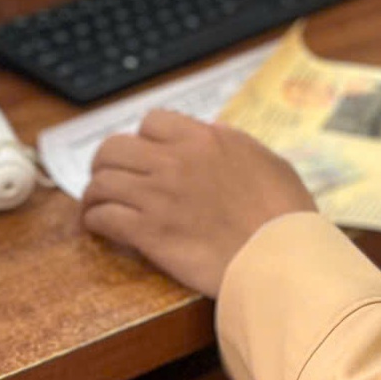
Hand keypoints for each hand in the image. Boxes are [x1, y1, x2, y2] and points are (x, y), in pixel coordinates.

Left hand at [80, 110, 318, 296]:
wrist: (281, 256)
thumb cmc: (285, 213)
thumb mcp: (267, 161)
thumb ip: (232, 146)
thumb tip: (211, 137)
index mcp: (204, 139)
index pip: (152, 123)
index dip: (145, 140)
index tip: (148, 158)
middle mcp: (174, 161)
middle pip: (114, 148)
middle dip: (107, 163)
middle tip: (111, 180)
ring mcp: (158, 196)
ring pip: (101, 182)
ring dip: (95, 194)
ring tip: (97, 207)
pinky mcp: (148, 232)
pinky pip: (103, 217)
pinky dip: (95, 221)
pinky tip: (99, 228)